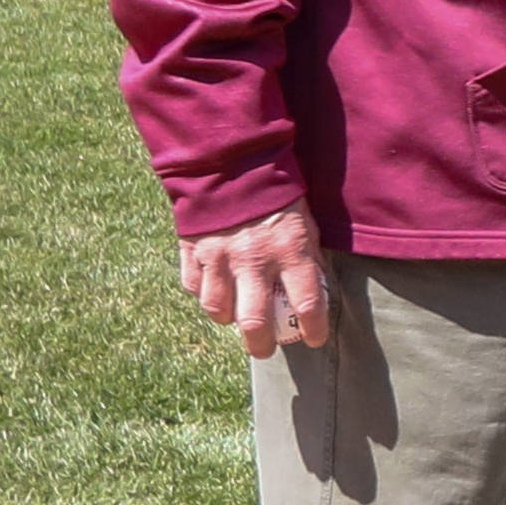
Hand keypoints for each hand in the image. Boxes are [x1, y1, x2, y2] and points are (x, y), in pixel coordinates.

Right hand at [178, 202, 330, 358]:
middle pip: (254, 323)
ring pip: (217, 310)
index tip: (313, 339)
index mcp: (290, 249)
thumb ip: (308, 255)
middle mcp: (253, 259)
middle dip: (260, 345)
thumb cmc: (276, 189)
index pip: (307, 305)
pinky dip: (203, 291)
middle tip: (264, 348)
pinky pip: (193, 286)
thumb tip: (313, 289)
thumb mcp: (304, 219)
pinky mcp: (192, 248)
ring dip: (227, 317)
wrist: (232, 156)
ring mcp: (219, 255)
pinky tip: (213, 287)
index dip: (313, 330)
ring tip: (235, 313)